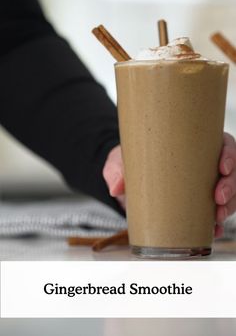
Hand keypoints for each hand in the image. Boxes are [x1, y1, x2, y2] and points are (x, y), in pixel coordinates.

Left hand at [104, 134, 235, 238]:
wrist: (127, 180)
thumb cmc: (131, 163)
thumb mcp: (121, 162)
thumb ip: (117, 170)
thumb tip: (116, 187)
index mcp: (191, 146)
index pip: (221, 144)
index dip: (229, 155)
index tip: (223, 168)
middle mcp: (202, 165)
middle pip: (230, 171)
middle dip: (231, 186)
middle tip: (218, 198)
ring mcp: (202, 185)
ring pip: (229, 193)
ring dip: (228, 206)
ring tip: (217, 218)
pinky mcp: (197, 205)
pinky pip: (214, 213)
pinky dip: (217, 223)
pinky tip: (213, 230)